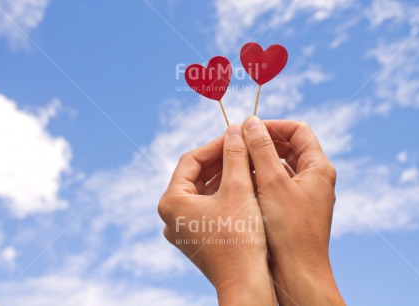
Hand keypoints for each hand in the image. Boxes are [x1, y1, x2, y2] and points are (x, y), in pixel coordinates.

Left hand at [158, 125, 276, 305]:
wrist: (246, 283)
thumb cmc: (240, 238)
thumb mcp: (238, 188)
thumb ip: (235, 154)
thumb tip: (235, 128)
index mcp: (171, 201)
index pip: (191, 160)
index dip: (215, 144)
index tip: (237, 136)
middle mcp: (171, 216)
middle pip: (195, 175)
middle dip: (221, 160)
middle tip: (243, 147)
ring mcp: (182, 229)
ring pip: (203, 191)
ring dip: (224, 175)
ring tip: (247, 163)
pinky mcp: (195, 237)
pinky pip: (207, 206)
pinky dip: (223, 194)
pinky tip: (244, 185)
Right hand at [242, 116, 344, 305]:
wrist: (298, 275)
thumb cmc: (289, 231)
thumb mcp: (272, 183)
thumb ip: (261, 148)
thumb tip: (250, 121)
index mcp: (318, 167)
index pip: (298, 130)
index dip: (272, 125)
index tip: (248, 129)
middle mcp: (315, 179)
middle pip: (288, 147)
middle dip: (262, 143)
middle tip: (237, 145)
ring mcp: (306, 195)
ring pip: (280, 167)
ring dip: (259, 162)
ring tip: (236, 164)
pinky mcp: (294, 210)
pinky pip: (277, 186)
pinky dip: (260, 181)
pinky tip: (241, 185)